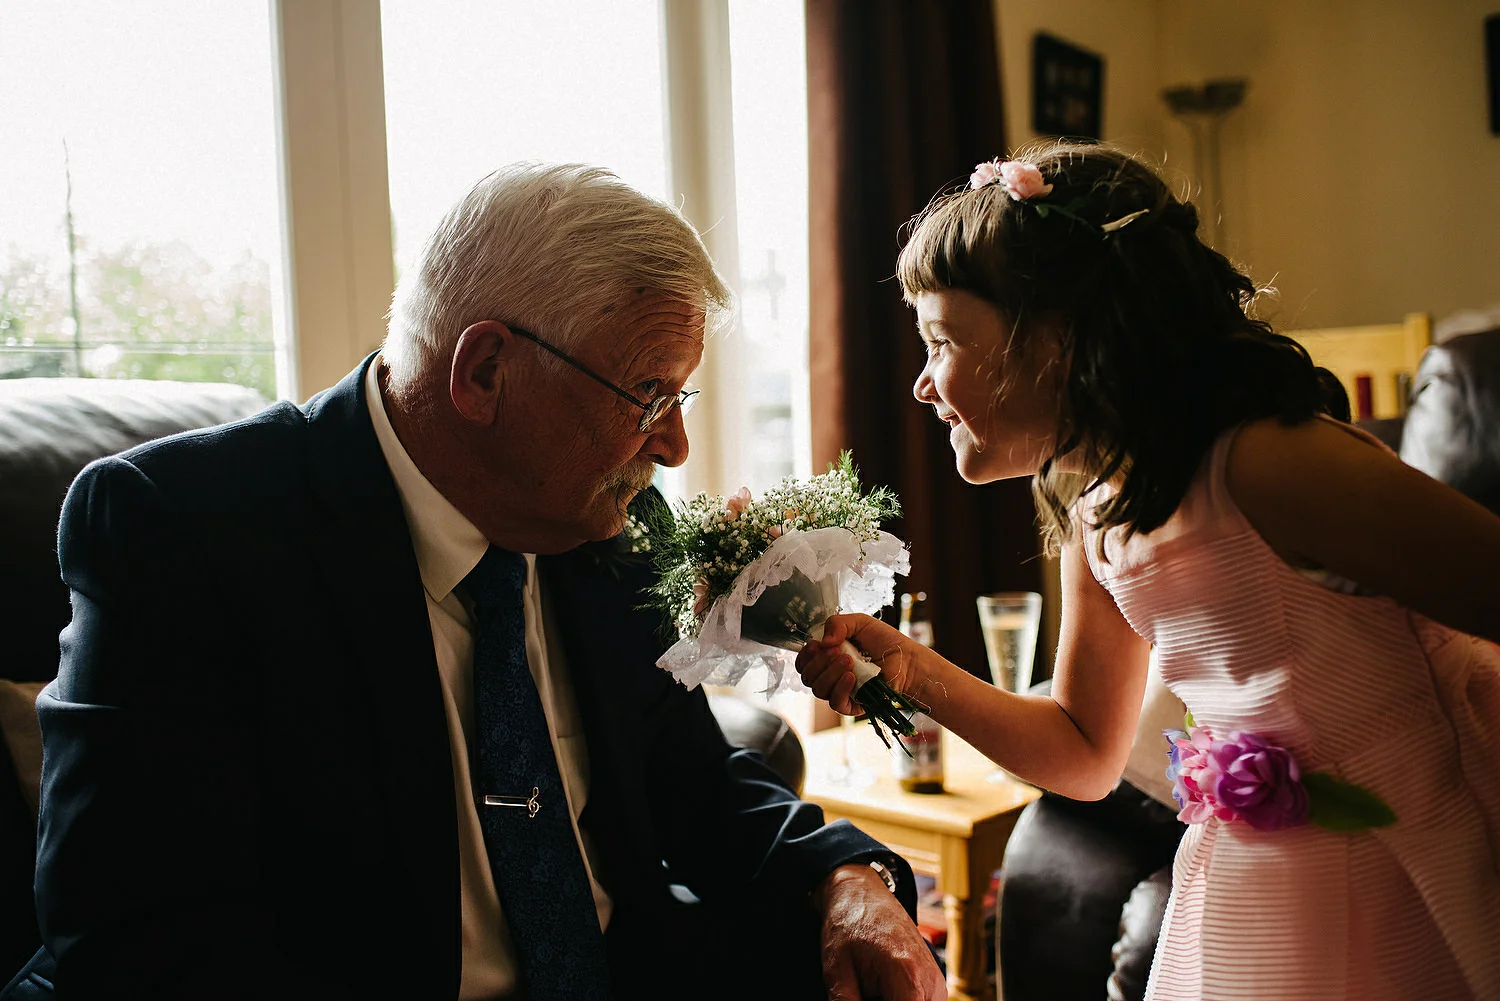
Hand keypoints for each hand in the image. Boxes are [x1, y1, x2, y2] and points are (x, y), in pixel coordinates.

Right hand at [796, 613, 923, 715]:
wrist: (907, 659)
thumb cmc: (885, 641)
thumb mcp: (859, 623)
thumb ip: (837, 624)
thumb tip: (822, 642)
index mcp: (828, 657)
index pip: (804, 663)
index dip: (805, 656)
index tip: (816, 646)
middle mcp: (831, 675)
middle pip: (808, 676)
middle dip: (819, 662)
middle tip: (839, 651)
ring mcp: (841, 690)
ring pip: (819, 690)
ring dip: (831, 673)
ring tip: (850, 661)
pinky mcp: (853, 705)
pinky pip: (835, 703)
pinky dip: (840, 688)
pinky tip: (851, 677)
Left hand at [812, 864, 946, 1000]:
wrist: (860, 892)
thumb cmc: (847, 927)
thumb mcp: (837, 974)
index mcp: (907, 978)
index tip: (862, 999)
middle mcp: (931, 981)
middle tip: (862, 991)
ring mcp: (938, 981)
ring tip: (870, 989)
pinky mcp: (936, 981)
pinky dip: (904, 1000)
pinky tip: (882, 990)